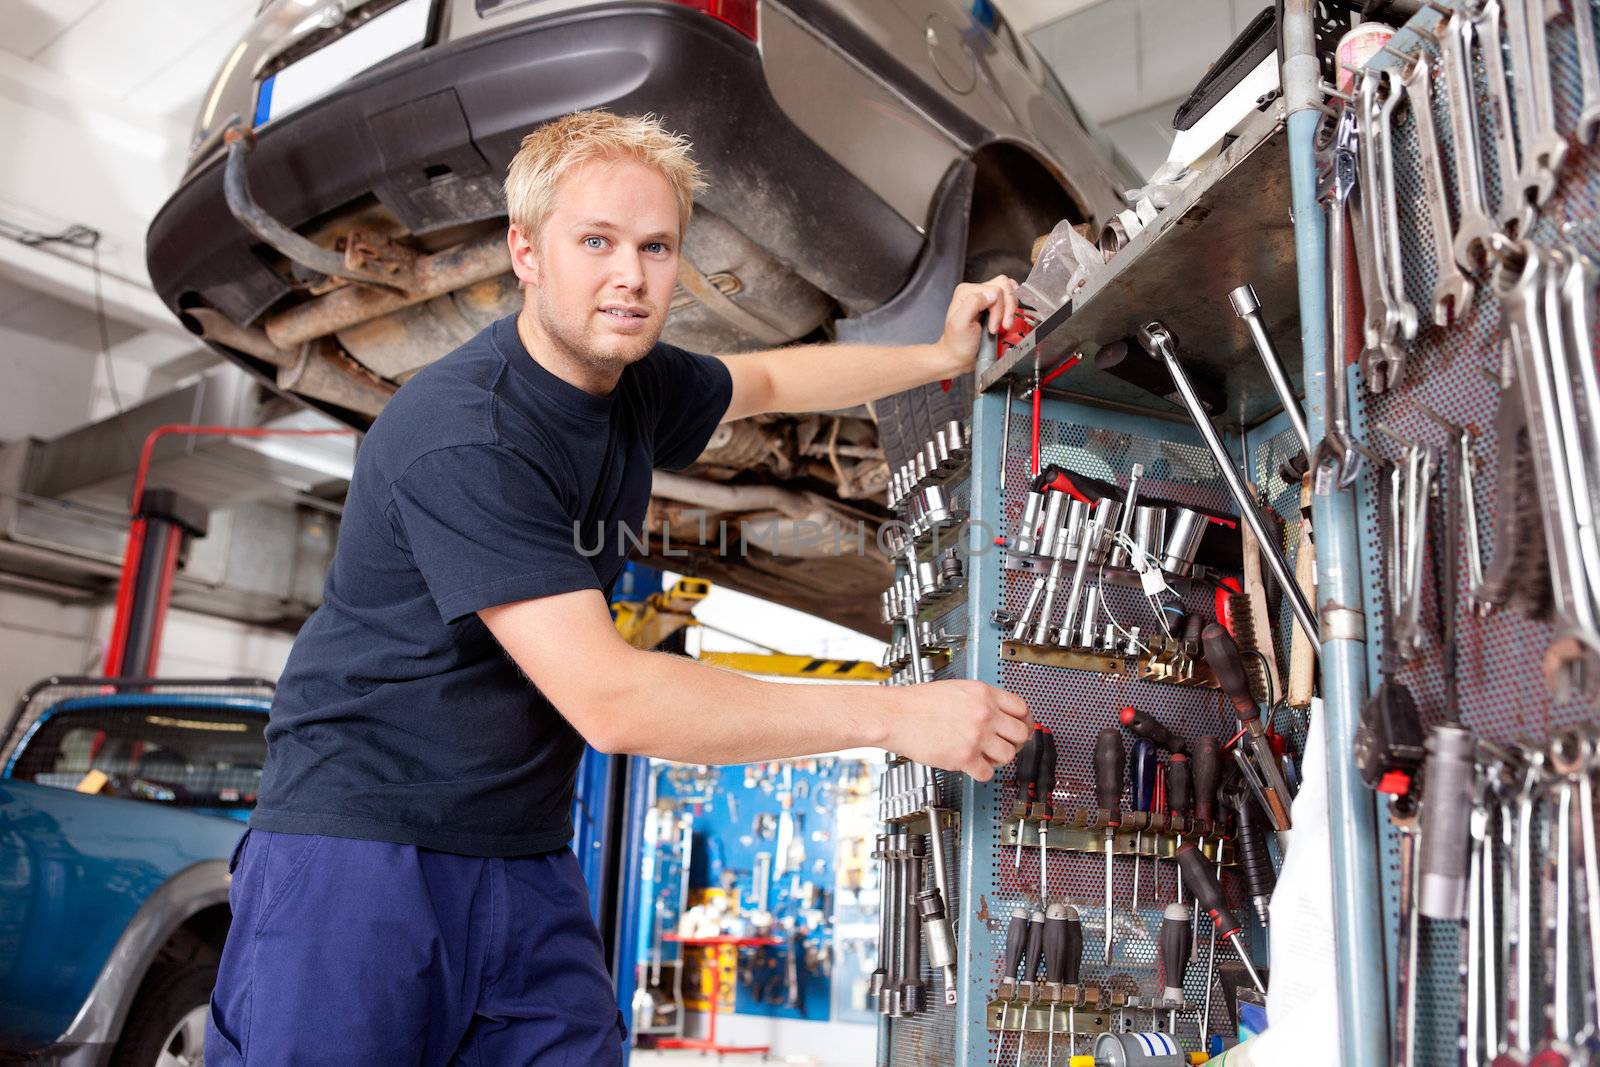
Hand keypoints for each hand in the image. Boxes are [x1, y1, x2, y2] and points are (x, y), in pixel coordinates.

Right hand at [885, 679, 1031, 780]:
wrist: (895, 715)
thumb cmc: (918, 703)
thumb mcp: (957, 688)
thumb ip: (981, 700)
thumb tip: (998, 713)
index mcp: (983, 694)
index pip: (1022, 709)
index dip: (1024, 721)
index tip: (1021, 728)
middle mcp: (984, 714)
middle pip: (1021, 734)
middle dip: (1015, 742)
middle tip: (1005, 744)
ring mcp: (976, 736)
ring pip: (1008, 755)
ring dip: (999, 758)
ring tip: (986, 756)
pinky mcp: (964, 757)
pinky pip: (987, 773)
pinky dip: (982, 772)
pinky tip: (972, 765)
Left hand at [934, 274, 1020, 374]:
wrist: (959, 357)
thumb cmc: (958, 344)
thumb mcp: (960, 323)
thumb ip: (973, 303)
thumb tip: (992, 294)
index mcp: (966, 291)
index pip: (995, 290)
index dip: (998, 311)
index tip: (993, 328)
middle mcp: (977, 291)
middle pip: (1005, 287)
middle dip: (1007, 309)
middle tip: (1002, 327)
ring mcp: (987, 298)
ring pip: (1010, 292)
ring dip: (1011, 310)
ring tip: (1004, 326)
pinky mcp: (995, 305)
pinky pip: (1011, 298)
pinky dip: (1014, 307)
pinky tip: (1008, 318)